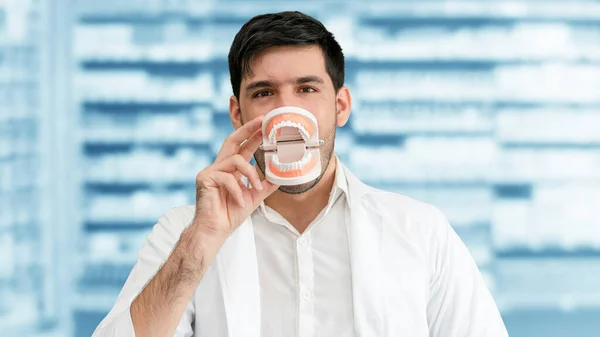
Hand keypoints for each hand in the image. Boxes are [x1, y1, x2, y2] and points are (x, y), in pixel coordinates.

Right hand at [192, 115, 278, 238]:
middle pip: (232, 140)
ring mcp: (210, 171)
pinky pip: (227, 178)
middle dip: (247, 130)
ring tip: (256, 189)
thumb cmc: (230, 214)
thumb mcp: (254, 197)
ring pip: (236, 160)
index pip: (242, 147)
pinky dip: (238, 190)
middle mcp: (220, 166)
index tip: (264, 125)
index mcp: (230, 169)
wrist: (216, 230)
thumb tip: (281, 177)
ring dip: (251, 174)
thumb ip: (265, 185)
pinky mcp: (204, 178)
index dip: (252, 135)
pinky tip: (240, 201)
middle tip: (262, 123)